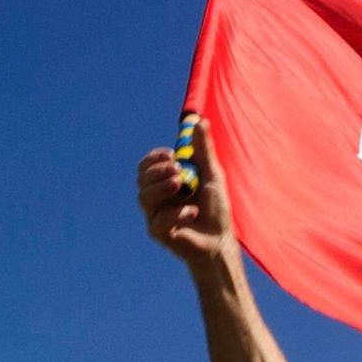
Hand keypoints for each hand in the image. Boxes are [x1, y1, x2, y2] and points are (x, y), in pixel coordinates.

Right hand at [136, 116, 235, 270]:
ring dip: (161, 188)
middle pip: (141, 178)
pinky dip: (176, 214)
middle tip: (177, 169)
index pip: (148, 164)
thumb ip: (204, 150)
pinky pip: (158, 220)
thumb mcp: (212, 175)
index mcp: (165, 181)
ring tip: (181, 186)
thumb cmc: (216, 208)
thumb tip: (199, 121)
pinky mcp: (158, 233)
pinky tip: (193, 213)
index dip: (155, 157)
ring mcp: (155, 215)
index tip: (171, 154)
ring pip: (143, 197)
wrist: (220, 240)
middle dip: (157, 170)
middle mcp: (157, 197)